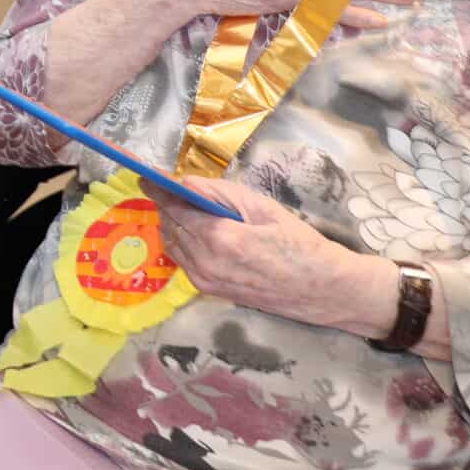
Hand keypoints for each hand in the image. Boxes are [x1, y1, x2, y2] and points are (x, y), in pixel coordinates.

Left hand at [156, 176, 391, 333]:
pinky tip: (191, 231)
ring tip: (178, 207)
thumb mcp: (263, 208)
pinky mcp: (210, 292)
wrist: (322, 289)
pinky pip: (183, 262)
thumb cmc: (300, 244)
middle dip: (166, 206)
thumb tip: (185, 183)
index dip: (160, 191)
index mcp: (220, 239)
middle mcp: (206, 263)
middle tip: (164, 188)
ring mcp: (206, 281)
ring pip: (173, 245)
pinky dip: (180, 243)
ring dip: (171, 224)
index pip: (177, 209)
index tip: (146, 178)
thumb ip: (221, 194)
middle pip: (171, 226)